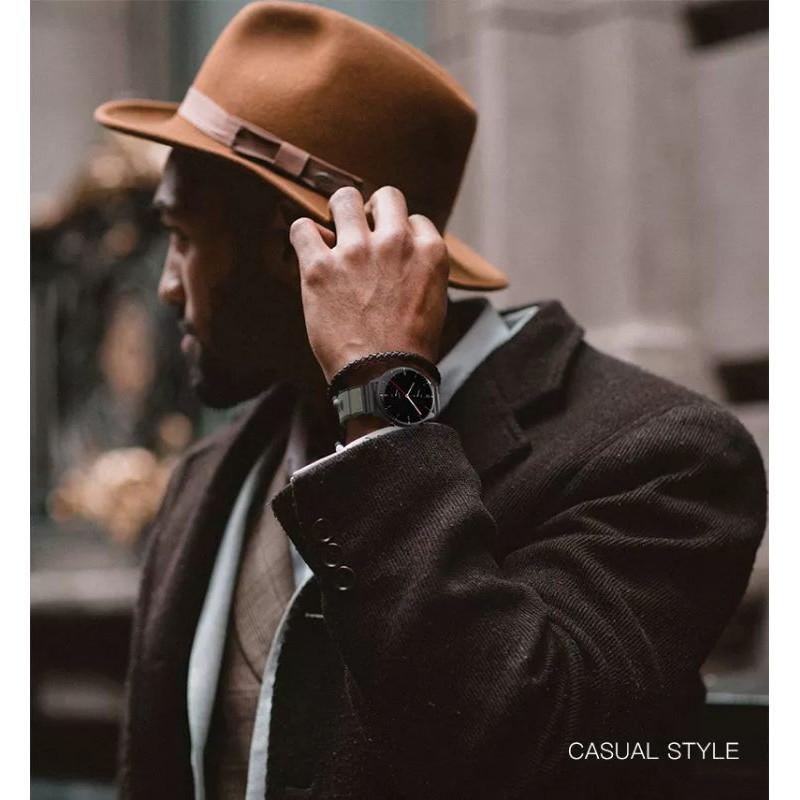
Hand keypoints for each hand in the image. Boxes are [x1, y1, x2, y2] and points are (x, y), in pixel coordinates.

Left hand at [288, 186, 448, 384]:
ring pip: (344, 199)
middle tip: (363, 230)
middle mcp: (395, 242)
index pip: (415, 220)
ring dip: (339, 212)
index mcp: (428, 251)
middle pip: (386, 196)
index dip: (401, 234)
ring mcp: (356, 251)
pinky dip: (304, 236)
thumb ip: (422, 271)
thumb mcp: (435, 301)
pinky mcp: (321, 267)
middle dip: (374, 210)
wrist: (382, 377)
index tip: (391, 251)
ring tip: (334, 232)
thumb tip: (407, 258)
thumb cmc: (409, 348)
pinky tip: (310, 251)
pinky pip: (303, 228)